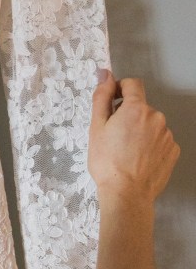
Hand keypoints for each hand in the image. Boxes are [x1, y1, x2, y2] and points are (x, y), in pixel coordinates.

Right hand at [88, 72, 179, 204]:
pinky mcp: (172, 151)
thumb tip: (105, 74)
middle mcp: (156, 117)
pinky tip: (138, 159)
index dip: (119, 89)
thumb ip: (102, 97)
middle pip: (140, 107)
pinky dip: (149, 145)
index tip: (111, 103)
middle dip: (128, 115)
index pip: (132, 84)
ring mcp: (167, 135)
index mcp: (136, 108)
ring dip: (140, 131)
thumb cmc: (108, 162)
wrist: (126, 194)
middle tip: (113, 136)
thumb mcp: (96, 127)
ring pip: (150, 124)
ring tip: (126, 151)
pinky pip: (160, 140)